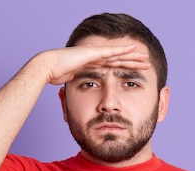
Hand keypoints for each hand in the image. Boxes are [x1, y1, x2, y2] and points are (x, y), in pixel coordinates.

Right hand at [36, 44, 150, 84]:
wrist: (47, 67)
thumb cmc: (55, 75)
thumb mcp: (72, 84)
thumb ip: (80, 87)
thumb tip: (83, 98)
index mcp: (91, 66)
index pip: (112, 67)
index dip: (125, 69)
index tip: (136, 73)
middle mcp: (95, 58)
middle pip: (119, 60)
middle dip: (133, 62)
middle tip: (147, 64)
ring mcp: (94, 54)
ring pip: (118, 55)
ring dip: (132, 56)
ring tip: (145, 58)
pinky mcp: (92, 53)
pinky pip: (111, 52)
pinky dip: (122, 51)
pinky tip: (133, 49)